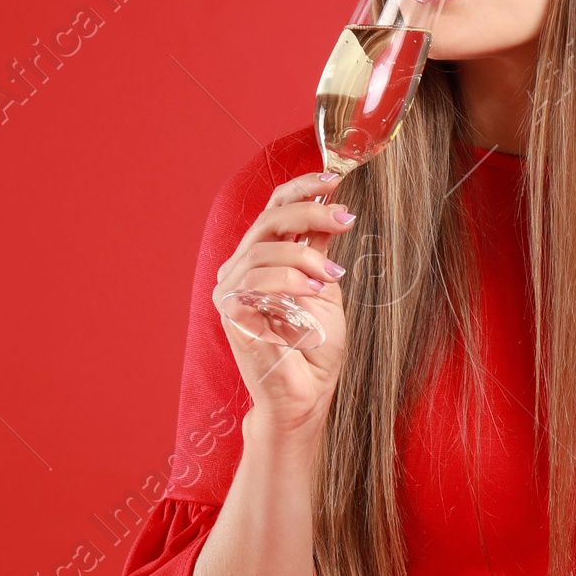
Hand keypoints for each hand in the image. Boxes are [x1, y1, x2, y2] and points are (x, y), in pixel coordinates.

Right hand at [213, 170, 353, 441]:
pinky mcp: (229, 314)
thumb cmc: (315, 347)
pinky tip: (312, 291)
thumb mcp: (326, 287)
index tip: (334, 179)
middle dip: (310, 212)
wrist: (305, 395)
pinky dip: (287, 281)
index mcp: (263, 258)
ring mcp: (232, 291)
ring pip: (263, 249)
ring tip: (331, 276)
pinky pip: (254, 282)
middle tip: (345, 219)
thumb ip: (319, 252)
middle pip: (268, 220)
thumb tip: (333, 210)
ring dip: (304, 256)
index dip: (301, 188)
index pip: (273, 208)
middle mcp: (241, 269)